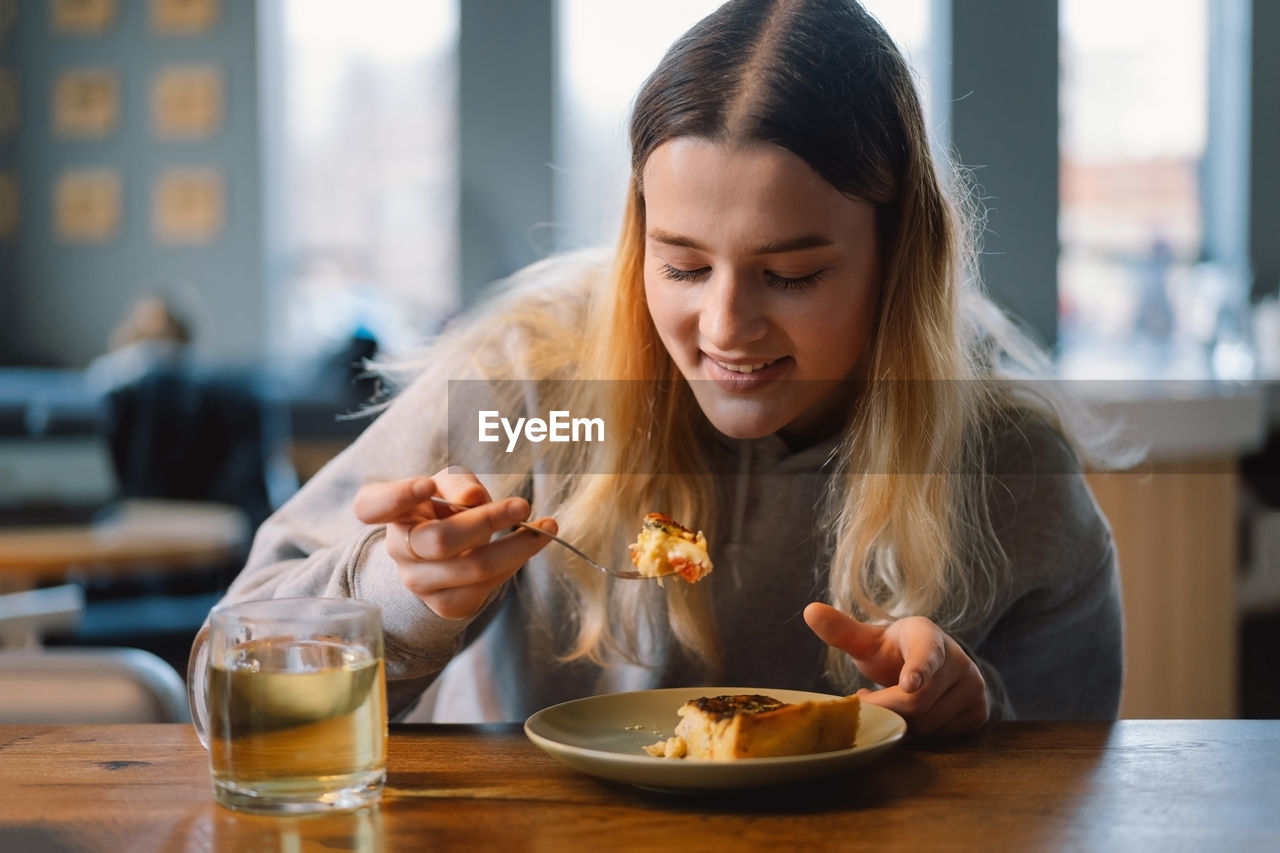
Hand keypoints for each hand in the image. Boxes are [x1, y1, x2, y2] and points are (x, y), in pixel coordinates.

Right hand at [352, 467, 555, 619]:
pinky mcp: (445, 605)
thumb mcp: (447, 484)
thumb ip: (458, 483)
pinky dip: (516, 562)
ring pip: (473, 568)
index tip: (426, 484)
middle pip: (441, 541)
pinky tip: (532, 543)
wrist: (444, 554)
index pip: (372, 506)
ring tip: (548, 527)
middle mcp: (397, 549)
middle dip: (487, 521)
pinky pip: (487, 586)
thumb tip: (473, 498)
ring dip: (517, 547)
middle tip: (522, 504)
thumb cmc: (443, 507)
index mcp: (389, 512)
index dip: (398, 497)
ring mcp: (418, 582)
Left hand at [803, 602, 987, 736]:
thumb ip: (841, 630)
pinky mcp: (979, 713)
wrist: (929, 662)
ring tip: (890, 702)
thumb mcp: (868, 642)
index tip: (908, 683)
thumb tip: (809, 610)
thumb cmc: (893, 651)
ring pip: (928, 724)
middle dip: (885, 708)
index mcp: (928, 636)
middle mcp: (959, 660)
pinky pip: (942, 737)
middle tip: (866, 700)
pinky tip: (911, 716)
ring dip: (900, 722)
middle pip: (915, 702)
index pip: (925, 653)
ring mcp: (973, 687)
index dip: (918, 669)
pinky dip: (920, 733)